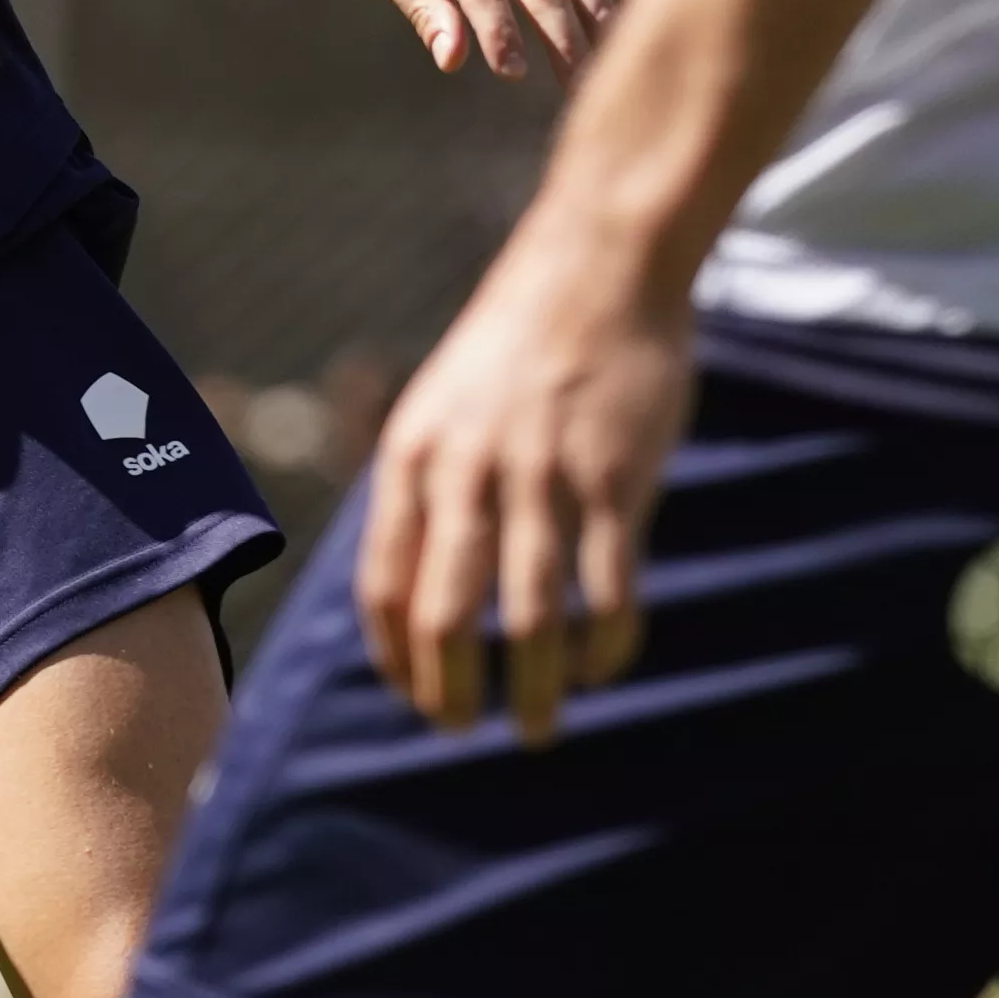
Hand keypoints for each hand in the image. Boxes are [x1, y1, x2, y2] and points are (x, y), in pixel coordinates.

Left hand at [358, 231, 692, 738]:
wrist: (599, 264)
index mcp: (411, 456)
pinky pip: (607, 590)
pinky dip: (604, 645)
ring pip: (529, 619)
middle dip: (449, 693)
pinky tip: (601, 667)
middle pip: (445, 616)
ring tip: (539, 730)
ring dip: (532, 689)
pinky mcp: (617, 480)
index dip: (394, 658)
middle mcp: (468, 472)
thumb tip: (410, 587)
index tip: (414, 697)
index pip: (382, 586)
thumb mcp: (439, 404)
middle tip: (465, 733)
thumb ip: (424, 486)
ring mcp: (544, 477)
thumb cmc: (517, 344)